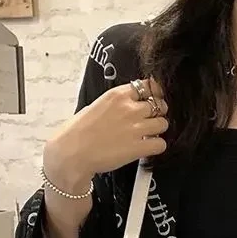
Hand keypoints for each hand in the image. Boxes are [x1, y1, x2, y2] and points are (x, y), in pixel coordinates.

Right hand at [43, 79, 168, 192]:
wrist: (73, 151)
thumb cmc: (78, 131)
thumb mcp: (97, 105)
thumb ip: (117, 103)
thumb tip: (129, 105)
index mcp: (118, 95)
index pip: (148, 86)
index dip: (154, 94)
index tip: (154, 99)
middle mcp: (129, 109)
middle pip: (159, 105)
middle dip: (158, 113)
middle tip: (151, 120)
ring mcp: (135, 128)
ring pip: (163, 124)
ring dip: (158, 130)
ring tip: (149, 135)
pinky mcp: (138, 147)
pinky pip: (161, 144)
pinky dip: (157, 146)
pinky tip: (148, 147)